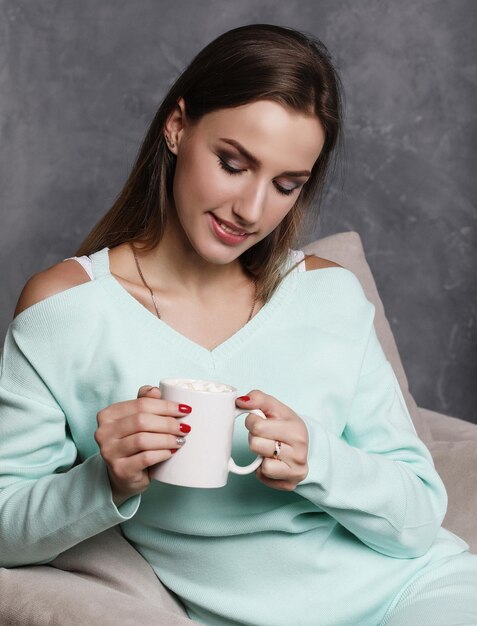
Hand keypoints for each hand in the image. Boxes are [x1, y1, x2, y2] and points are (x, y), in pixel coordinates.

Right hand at [95, 385, 191, 505]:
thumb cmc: (133, 442)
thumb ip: (144, 401)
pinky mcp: (120, 470)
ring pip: (143, 440)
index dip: (166, 406)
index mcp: (108, 414)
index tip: (185, 409)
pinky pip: (145, 458)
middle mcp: (104, 432)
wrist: (125, 476)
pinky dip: (161, 453)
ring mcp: (109, 452)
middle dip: (168, 423)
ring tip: (180, 440)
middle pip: (142, 421)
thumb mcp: (137, 419)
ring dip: (167, 439)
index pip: (141, 404)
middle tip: (185, 428)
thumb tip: (156, 391)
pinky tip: (171, 452)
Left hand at [236, 390, 308, 490]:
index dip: (252, 421)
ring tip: (269, 448)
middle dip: (255, 438)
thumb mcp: (275, 408)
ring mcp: (296, 470)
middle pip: (256, 445)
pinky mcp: (289, 485)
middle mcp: (300, 452)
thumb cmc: (286, 425)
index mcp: (296, 430)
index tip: (260, 421)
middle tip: (265, 436)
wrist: (303, 445)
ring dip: (259, 455)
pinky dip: (262, 469)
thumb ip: (258, 398)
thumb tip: (240, 401)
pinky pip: (263, 477)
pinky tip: (271, 460)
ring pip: (262, 465)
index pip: (257, 426)